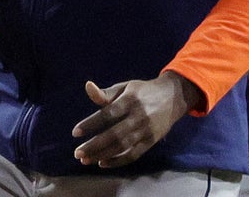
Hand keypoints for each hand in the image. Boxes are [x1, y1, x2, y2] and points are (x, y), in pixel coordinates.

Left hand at [70, 72, 199, 168]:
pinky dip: (118, 161)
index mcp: (130, 100)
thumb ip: (106, 93)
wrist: (173, 97)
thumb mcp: (126, 87)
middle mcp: (138, 116)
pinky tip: (103, 163)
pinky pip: (134, 154)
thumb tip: (87, 86)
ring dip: (103, 155)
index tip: (75, 132)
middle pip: (114, 134)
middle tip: (77, 153)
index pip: (108, 114)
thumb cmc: (143, 92)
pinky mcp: (151, 141)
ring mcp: (146, 130)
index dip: (91, 123)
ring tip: (86, 160)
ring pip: (123, 146)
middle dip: (94, 145)